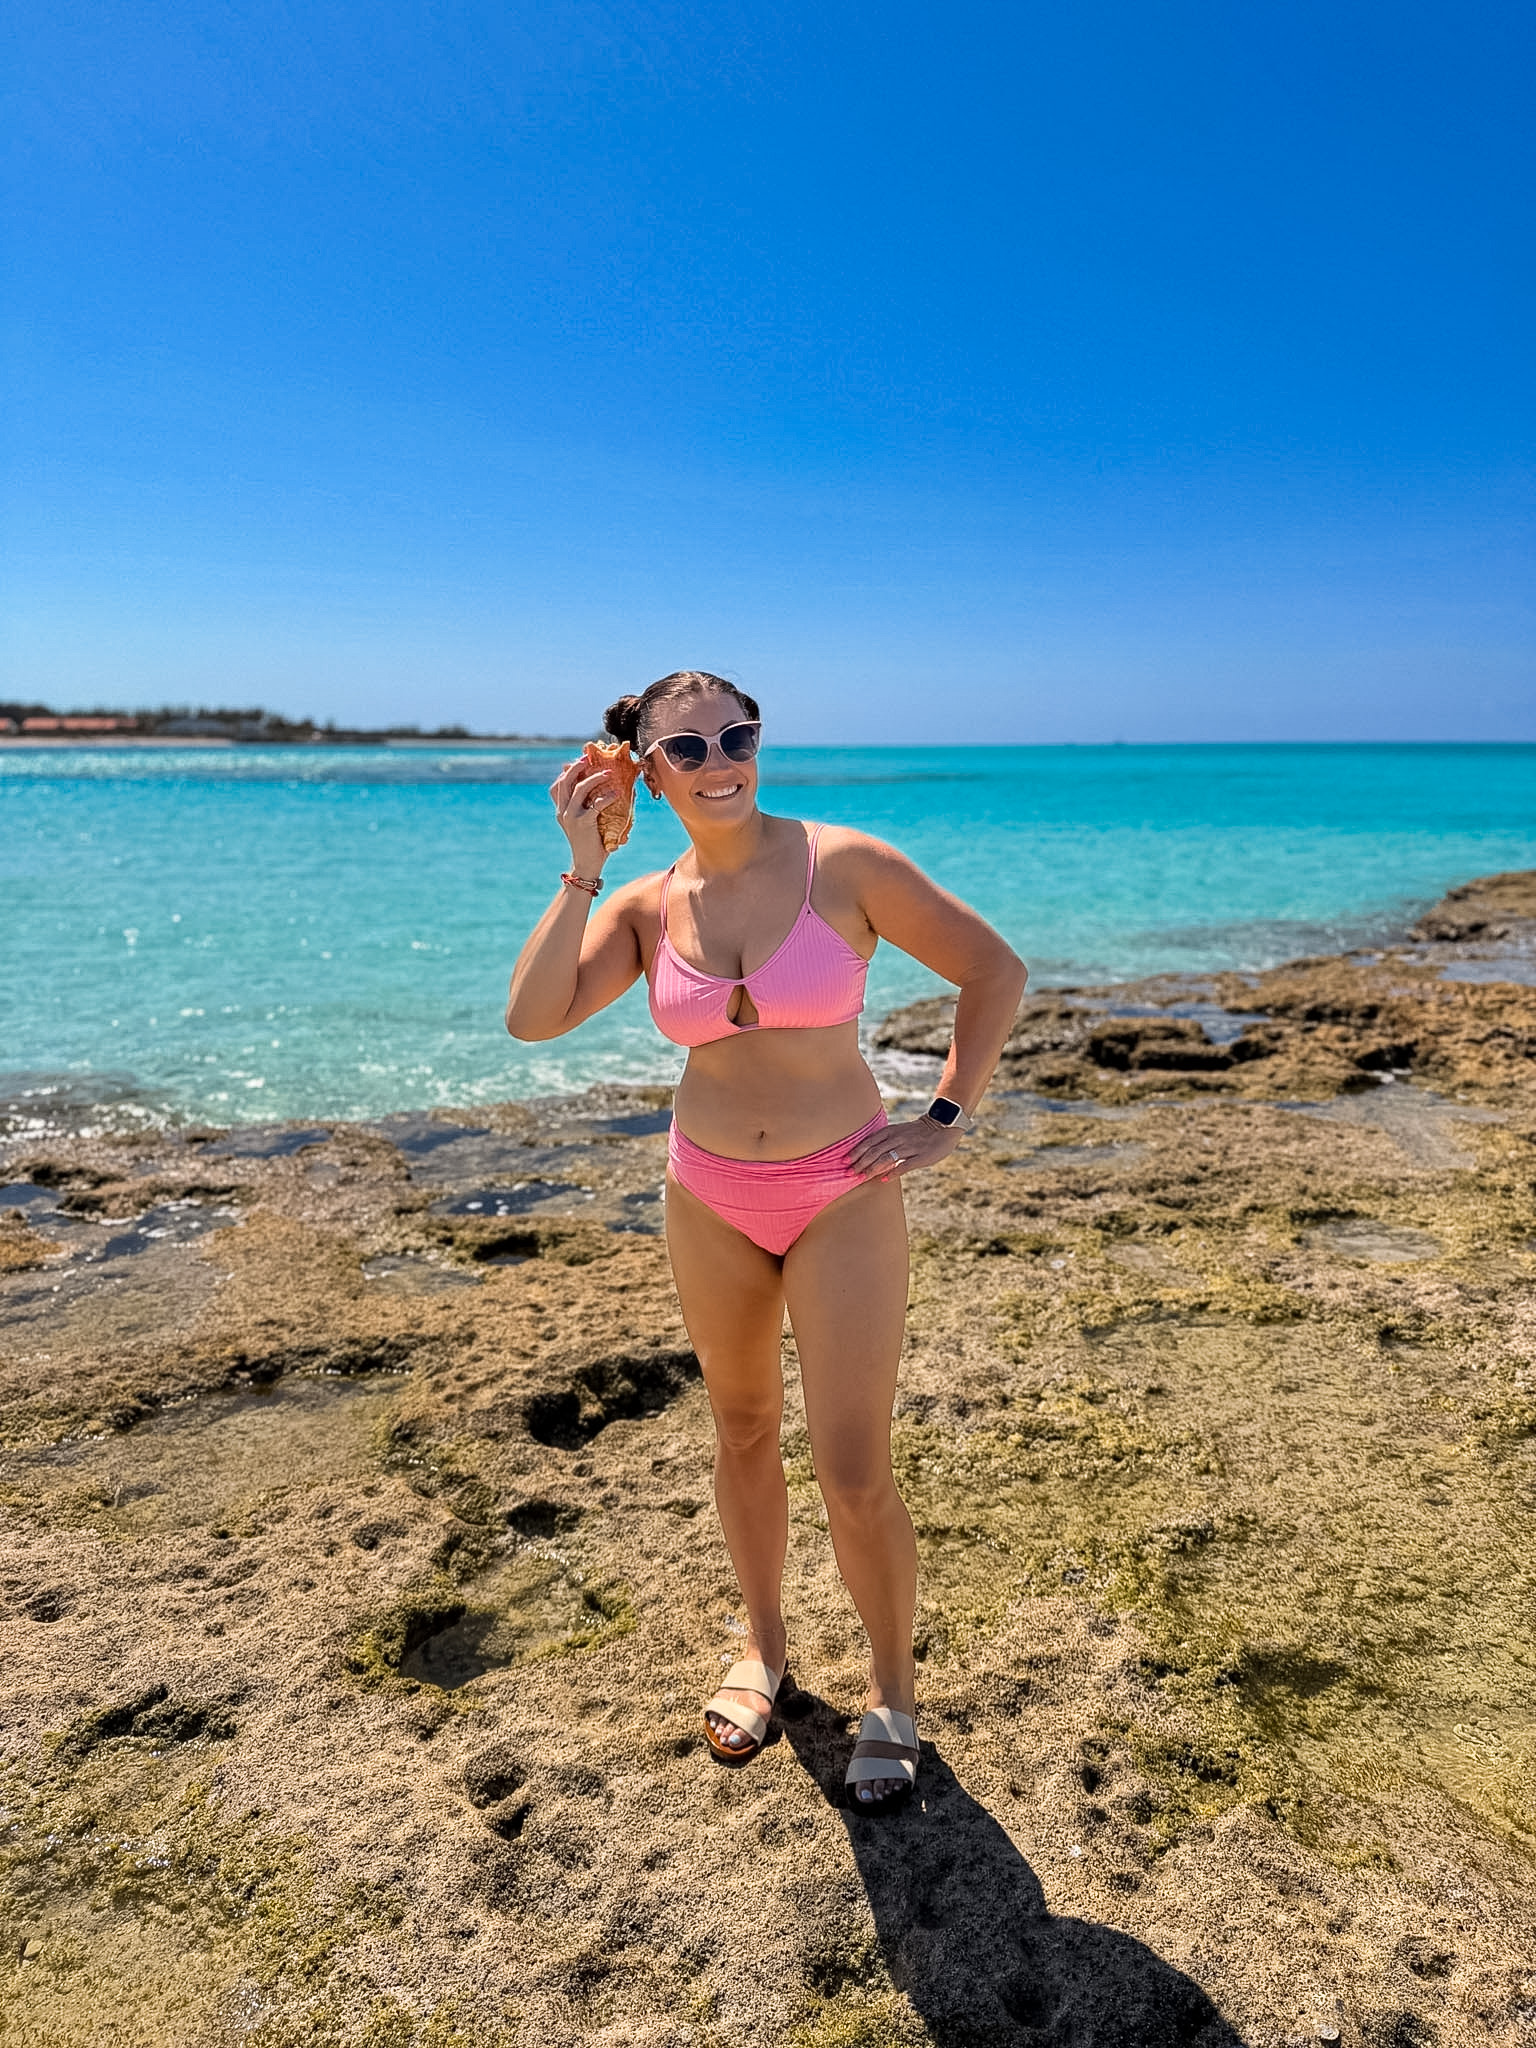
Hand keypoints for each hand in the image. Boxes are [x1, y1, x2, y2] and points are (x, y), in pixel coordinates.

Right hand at [548, 757, 618, 873]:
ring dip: (595, 778)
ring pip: (580, 789)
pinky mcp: (583, 823)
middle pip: (565, 781)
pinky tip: (616, 794)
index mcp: (561, 811)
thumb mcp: (584, 823)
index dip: (567, 772)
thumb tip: (604, 791)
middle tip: (589, 758)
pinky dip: (607, 797)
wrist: (587, 864)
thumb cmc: (591, 843)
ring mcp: (571, 817)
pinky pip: (596, 804)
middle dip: (577, 767)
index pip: (558, 786)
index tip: (580, 762)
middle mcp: (563, 812)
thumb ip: (587, 808)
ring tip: (608, 773)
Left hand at [847, 1114, 960, 1182]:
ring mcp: (909, 1147)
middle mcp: (897, 1138)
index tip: (844, 1162)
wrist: (943, 1125)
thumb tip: (870, 1153)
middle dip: (860, 1163)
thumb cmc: (919, 1131)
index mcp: (891, 1131)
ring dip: (872, 1169)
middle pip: (874, 1151)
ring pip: (886, 1158)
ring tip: (862, 1178)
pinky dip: (893, 1172)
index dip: (856, 1152)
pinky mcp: (920, 1157)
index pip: (869, 1142)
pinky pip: (904, 1165)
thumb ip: (886, 1140)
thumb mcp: (899, 1130)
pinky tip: (883, 1180)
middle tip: (849, 1174)